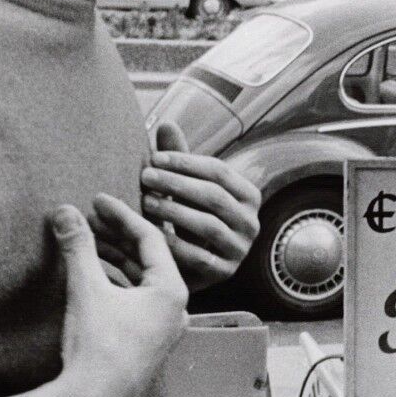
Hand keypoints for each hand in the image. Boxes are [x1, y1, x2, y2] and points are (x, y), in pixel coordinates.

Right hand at [47, 197, 187, 396]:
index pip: (150, 238)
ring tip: (87, 241)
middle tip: (89, 217)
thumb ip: (78, 246)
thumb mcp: (86, 288)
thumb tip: (64, 211)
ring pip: (141, 281)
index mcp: (173, 291)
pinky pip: (137, 301)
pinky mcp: (149, 342)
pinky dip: (117, 283)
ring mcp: (165, 328)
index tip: (97, 200)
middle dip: (116, 236)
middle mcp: (177, 308)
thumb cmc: (95, 345)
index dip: (121, 215)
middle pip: (148, 259)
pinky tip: (93, 273)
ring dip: (115, 259)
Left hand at [119, 122, 261, 291]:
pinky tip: (150, 234)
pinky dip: (173, 244)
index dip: (185, 162)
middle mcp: (251, 222)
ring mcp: (240, 249)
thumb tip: (166, 123)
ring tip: (145, 202)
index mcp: (248, 195)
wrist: (192, 264)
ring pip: (208, 226)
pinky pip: (199, 257)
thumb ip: (178, 159)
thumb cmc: (189, 216)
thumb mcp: (186, 187)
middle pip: (214, 197)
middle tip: (145, 176)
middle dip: (177, 184)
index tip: (153, 158)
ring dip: (174, 212)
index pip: (218, 171)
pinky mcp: (225, 273)